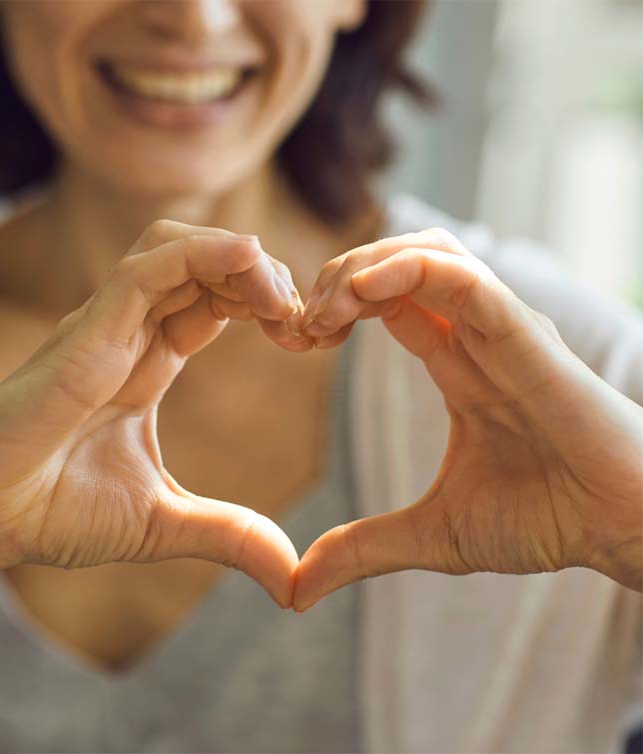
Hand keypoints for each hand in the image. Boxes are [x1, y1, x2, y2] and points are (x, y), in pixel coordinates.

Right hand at [0, 221, 309, 606]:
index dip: (266, 305)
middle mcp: (129, 334)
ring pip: (177, 248)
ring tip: (281, 298)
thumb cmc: (51, 511)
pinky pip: (146, 268)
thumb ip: (229, 535)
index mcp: (148, 364)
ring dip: (239, 257)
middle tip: (307, 320)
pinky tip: (248, 262)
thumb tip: (293, 579)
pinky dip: (201, 253)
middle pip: (206, 265)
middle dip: (265, 276)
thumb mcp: (163, 523)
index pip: (216, 302)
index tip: (310, 339)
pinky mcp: (85, 332)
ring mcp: (105, 327)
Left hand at [294, 228, 642, 609]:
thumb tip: (296, 589)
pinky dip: (405, 270)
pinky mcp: (524, 335)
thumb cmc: (548, 520)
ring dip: (362, 266)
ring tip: (325, 308)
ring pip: (426, 252)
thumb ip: (362, 549)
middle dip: (335, 278)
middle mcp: (475, 335)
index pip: (384, 303)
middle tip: (297, 323)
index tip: (294, 340)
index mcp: (456, 364)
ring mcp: (500, 328)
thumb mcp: (433, 535)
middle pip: (397, 264)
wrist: (624, 531)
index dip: (332, 308)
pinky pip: (462, 277)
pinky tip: (360, 292)